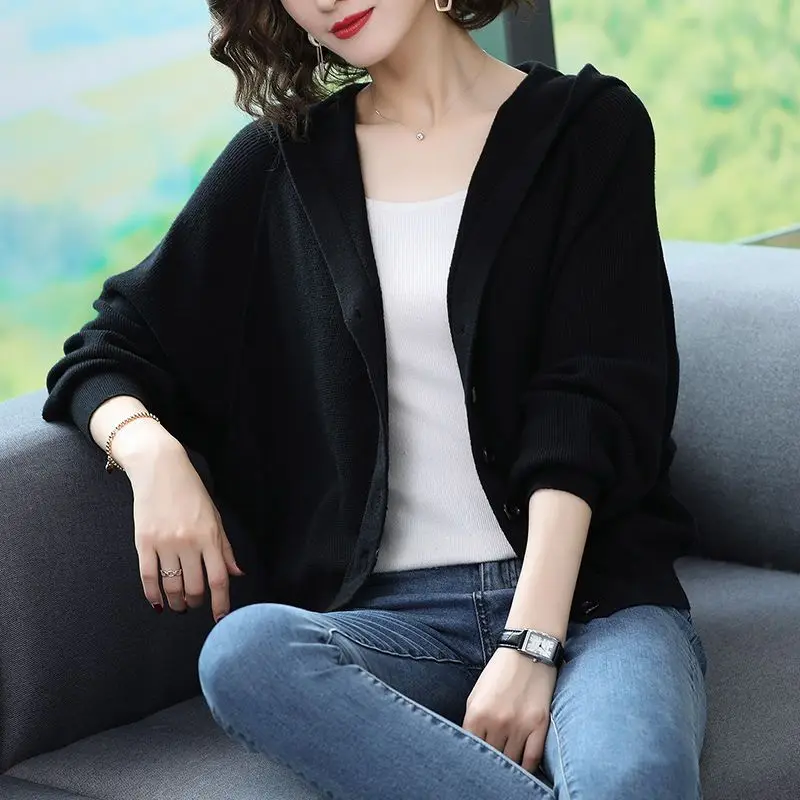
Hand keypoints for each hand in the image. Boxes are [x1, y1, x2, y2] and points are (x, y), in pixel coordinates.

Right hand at [125, 441, 244, 621]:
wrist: (160, 468)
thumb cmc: (191, 492)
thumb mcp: (214, 517)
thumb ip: (225, 548)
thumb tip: (236, 574)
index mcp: (210, 536)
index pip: (219, 578)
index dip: (220, 603)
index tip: (220, 618)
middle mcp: (189, 542)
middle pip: (195, 586)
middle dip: (197, 602)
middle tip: (196, 604)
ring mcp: (165, 543)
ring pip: (172, 586)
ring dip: (177, 602)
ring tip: (179, 605)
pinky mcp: (144, 542)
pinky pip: (148, 577)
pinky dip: (153, 595)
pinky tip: (158, 602)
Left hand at [462, 647, 556, 774]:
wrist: (528, 651)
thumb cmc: (499, 672)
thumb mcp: (476, 694)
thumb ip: (473, 721)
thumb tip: (472, 746)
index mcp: (478, 713)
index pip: (472, 748)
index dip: (473, 757)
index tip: (476, 761)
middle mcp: (498, 722)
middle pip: (492, 757)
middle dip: (491, 760)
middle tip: (491, 764)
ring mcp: (520, 725)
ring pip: (512, 761)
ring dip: (509, 764)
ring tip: (506, 765)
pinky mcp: (540, 725)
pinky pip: (532, 759)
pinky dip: (527, 767)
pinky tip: (523, 767)